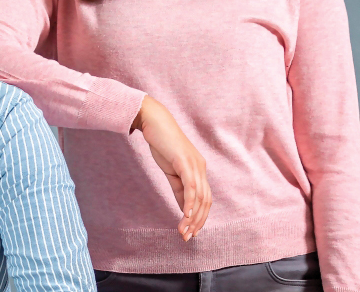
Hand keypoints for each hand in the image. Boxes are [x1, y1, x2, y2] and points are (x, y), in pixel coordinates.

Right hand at [131, 96, 210, 240]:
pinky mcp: (185, 162)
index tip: (191, 232)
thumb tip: (184, 208)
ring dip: (192, 216)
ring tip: (184, 230)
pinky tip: (185, 215)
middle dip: (197, 221)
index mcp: (198, 169)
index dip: (199, 217)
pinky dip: (189, 202)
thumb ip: (178, 188)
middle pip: (205, 201)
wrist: (154, 121)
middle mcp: (200, 167)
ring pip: (199, 197)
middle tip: (187, 237)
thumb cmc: (161, 143)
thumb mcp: (171, 169)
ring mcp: (195, 164)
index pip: (204, 199)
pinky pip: (190, 186)